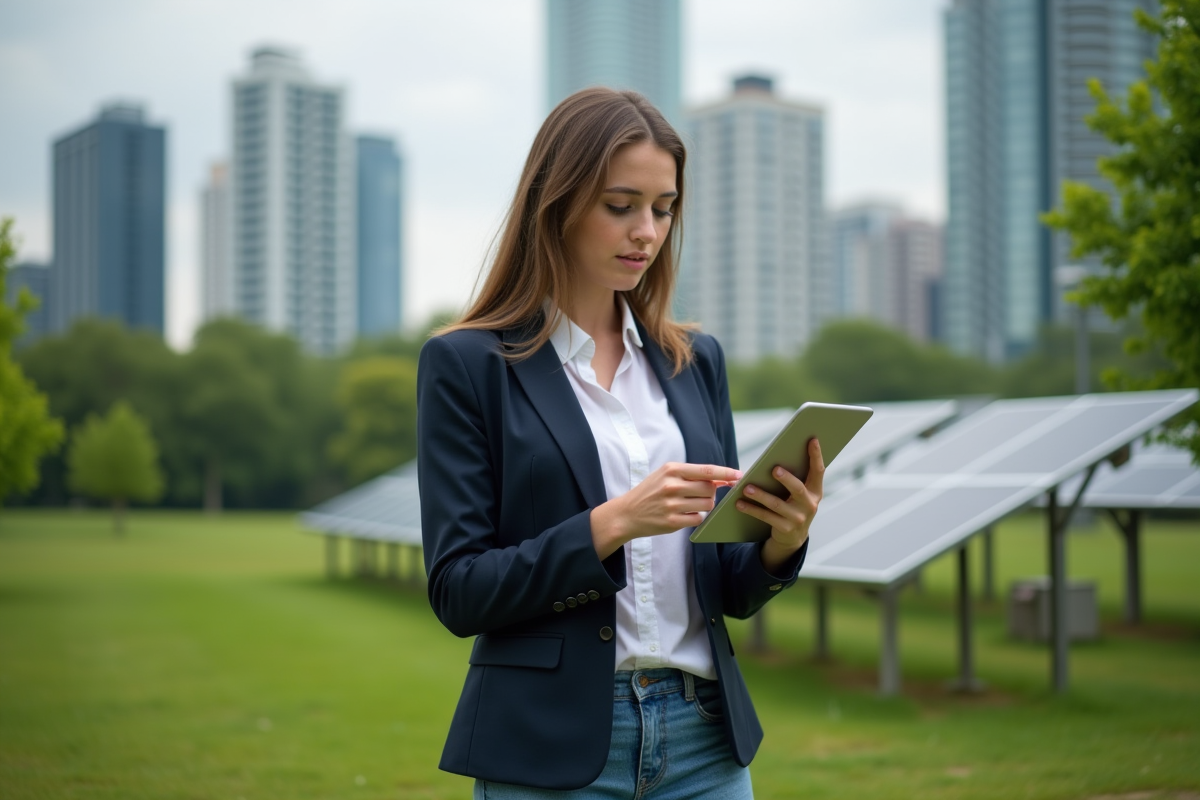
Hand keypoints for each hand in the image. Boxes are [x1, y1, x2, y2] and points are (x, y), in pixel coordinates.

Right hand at [590, 462, 741, 558]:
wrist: (627, 513)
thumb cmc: (651, 492)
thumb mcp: (667, 475)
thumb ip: (693, 475)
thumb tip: (723, 478)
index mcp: (672, 470)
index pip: (707, 470)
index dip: (726, 472)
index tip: (739, 475)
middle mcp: (672, 486)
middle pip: (710, 488)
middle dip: (710, 492)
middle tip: (699, 494)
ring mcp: (672, 505)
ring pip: (707, 504)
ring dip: (704, 505)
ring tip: (689, 504)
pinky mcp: (672, 522)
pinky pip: (698, 518)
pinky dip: (696, 517)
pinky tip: (683, 514)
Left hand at [736, 438, 824, 570]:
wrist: (793, 538)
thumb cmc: (792, 506)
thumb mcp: (799, 494)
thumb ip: (795, 478)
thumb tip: (775, 458)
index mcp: (815, 491)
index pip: (818, 471)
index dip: (816, 456)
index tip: (812, 439)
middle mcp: (810, 504)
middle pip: (797, 489)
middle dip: (786, 479)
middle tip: (774, 469)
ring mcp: (798, 518)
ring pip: (777, 504)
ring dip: (760, 495)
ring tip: (746, 487)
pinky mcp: (785, 528)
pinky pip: (766, 517)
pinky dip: (751, 509)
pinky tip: (739, 503)